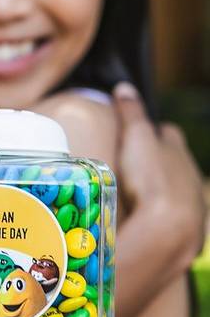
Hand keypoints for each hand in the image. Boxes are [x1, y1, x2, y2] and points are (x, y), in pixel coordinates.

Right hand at [113, 82, 205, 267]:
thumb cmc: (152, 177)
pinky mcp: (189, 227)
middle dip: (160, 163)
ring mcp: (192, 201)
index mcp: (177, 149)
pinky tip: (149, 221)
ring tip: (140, 196)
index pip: (168, 134)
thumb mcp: (136, 138)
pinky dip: (164, 216)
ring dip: (162, 192)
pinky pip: (176, 217)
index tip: (142, 134)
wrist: (170, 226)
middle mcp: (190, 173)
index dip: (154, 132)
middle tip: (137, 167)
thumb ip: (132, 114)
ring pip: (178, 191)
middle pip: (175, 163)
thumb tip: (125, 88)